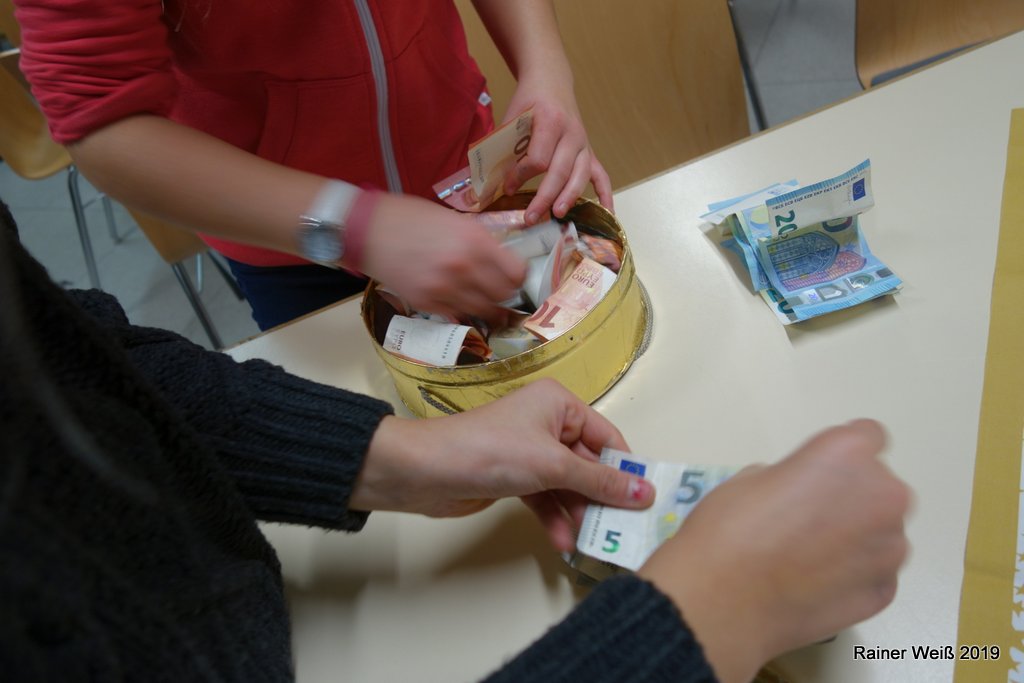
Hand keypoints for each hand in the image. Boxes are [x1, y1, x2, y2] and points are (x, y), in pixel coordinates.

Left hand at [351, 378, 655, 551]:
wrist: (426, 472)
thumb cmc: (490, 451)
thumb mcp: (552, 465)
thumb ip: (599, 482)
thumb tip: (644, 492)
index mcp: (559, 404)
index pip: (606, 437)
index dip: (625, 469)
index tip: (645, 500)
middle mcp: (547, 423)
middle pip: (588, 465)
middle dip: (601, 498)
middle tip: (619, 529)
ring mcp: (530, 452)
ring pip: (567, 485)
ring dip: (577, 513)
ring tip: (590, 542)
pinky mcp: (514, 477)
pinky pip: (546, 498)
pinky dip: (555, 517)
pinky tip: (563, 541)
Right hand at [359, 193, 525, 318]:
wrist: (367, 230)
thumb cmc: (409, 218)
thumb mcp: (454, 220)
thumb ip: (479, 241)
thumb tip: (501, 259)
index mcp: (474, 240)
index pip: (517, 273)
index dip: (520, 276)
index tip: (515, 276)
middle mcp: (464, 267)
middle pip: (504, 295)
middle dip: (506, 294)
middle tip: (502, 290)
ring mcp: (445, 289)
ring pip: (484, 311)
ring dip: (489, 307)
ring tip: (486, 302)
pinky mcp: (427, 304)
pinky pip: (458, 317)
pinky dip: (464, 312)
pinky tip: (461, 303)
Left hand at [501, 86, 612, 223]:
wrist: (551, 81)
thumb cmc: (529, 100)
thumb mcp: (513, 116)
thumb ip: (506, 146)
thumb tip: (493, 182)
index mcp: (550, 121)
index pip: (538, 158)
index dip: (521, 176)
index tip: (507, 188)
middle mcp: (572, 133)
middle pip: (561, 171)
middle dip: (545, 197)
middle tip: (530, 218)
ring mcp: (584, 143)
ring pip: (581, 175)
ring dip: (570, 197)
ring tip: (557, 215)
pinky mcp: (589, 151)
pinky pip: (601, 174)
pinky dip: (605, 194)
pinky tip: (607, 212)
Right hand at [638, 420, 910, 682]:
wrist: (722, 601)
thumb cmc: (727, 528)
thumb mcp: (752, 479)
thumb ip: (794, 477)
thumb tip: (801, 495)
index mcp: (847, 454)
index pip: (869, 436)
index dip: (842, 455)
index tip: (822, 472)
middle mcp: (882, 495)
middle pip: (881, 487)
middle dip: (854, 497)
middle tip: (809, 518)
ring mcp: (889, 548)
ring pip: (882, 532)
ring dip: (857, 538)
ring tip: (810, 558)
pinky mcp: (884, 591)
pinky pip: (877, 573)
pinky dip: (854, 575)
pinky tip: (815, 585)